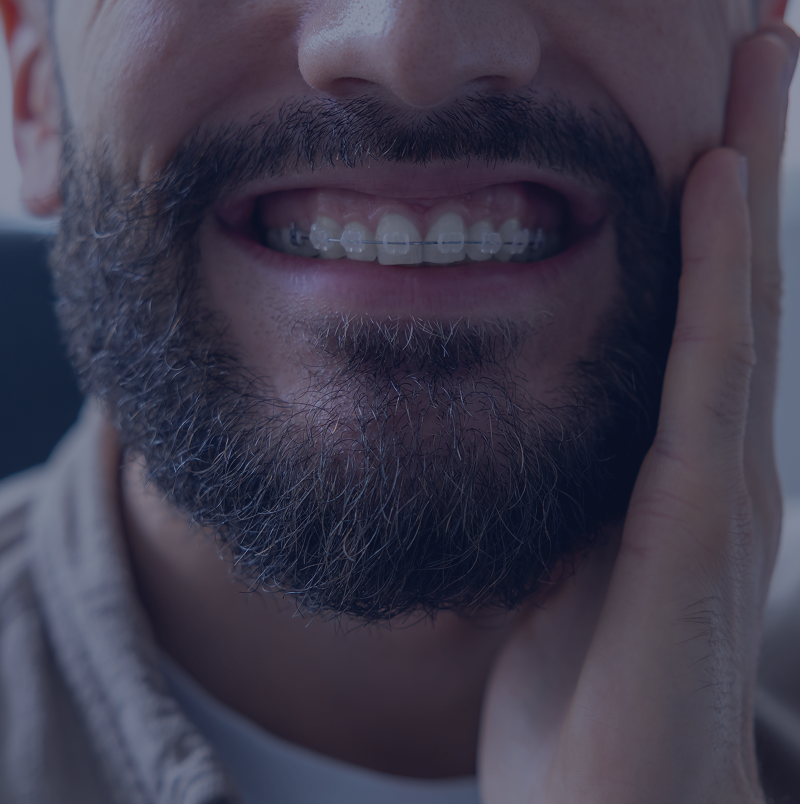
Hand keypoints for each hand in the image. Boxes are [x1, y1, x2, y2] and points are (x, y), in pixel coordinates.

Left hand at [478, 23, 799, 803]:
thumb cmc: (580, 697)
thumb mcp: (557, 565)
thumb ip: (562, 493)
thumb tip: (530, 440)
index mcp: (673, 459)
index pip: (699, 303)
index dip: (710, 200)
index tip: (705, 99)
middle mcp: (714, 452)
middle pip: (736, 272)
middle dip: (752, 144)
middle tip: (765, 25)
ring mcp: (718, 478)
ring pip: (739, 294)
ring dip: (752, 170)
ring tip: (765, 49)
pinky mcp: (696, 517)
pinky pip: (705, 369)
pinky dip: (715, 272)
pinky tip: (715, 179)